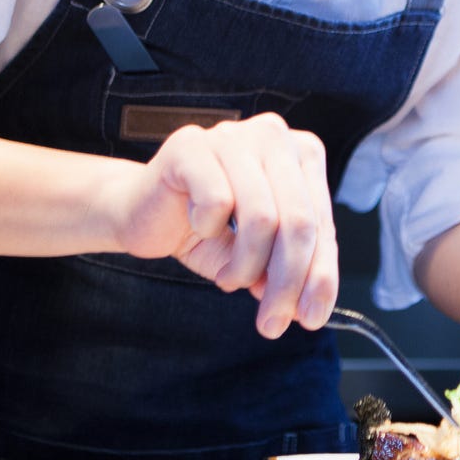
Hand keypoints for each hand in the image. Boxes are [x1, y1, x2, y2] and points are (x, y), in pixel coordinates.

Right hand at [110, 114, 337, 339]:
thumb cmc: (201, 226)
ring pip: (262, 218)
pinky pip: (216, 201)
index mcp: (300, 155)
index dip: (319, 276)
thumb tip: (307, 307)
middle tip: (272, 323)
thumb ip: (285, 270)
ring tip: (229, 279)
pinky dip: (209, 230)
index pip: (321, 222)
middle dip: (287, 281)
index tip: (312, 318)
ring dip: (246, 266)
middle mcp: (273, 136)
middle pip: (298, 221)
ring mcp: (232, 136)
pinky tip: (198, 228)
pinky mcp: (191, 146)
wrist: (138, 211)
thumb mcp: (254, 255)